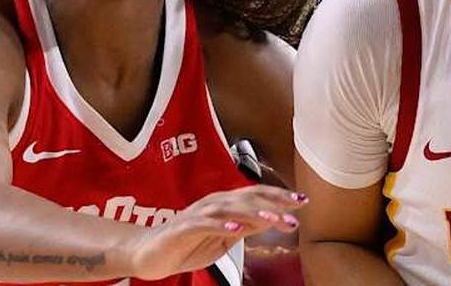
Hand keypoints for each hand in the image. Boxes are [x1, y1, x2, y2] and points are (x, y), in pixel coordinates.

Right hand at [127, 185, 306, 280]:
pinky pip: (204, 223)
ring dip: (253, 212)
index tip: (302, 202)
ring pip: (229, 207)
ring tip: (272, 217)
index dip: (280, 196)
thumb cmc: (186, 245)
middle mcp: (213, 203)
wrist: (147, 254)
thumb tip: (272, 218)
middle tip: (296, 210)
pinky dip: (221, 224)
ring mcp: (197, 214)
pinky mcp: (182, 227)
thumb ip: (246, 227)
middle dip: (274, 203)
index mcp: (225, 204)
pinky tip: (237, 228)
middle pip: (248, 197)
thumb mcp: (224, 239)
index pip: (257, 195)